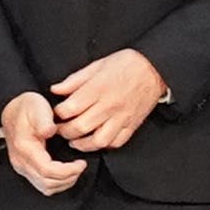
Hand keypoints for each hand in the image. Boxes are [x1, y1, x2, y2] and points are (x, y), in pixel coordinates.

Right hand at [0, 91, 86, 196]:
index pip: (47, 170)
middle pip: (47, 183)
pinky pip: (43, 185)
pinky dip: (57, 183)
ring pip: (45, 188)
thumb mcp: (36, 106)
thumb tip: (50, 131)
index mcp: (24, 148)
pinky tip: (66, 173)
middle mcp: (21, 162)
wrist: (11, 110)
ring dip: (64, 182)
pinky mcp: (26, 169)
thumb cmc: (25, 108)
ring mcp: (22, 167)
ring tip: (75, 170)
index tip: (80, 163)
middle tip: (81, 166)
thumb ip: (43, 119)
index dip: (67, 171)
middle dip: (68, 178)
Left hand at [49, 49, 165, 152]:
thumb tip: (55, 90)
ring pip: (98, 141)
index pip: (70, 108)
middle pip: (80, 128)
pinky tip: (96, 140)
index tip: (56, 112)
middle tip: (60, 129)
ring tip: (75, 140)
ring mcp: (121, 118)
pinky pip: (116, 143)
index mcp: (98, 88)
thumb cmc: (126, 64)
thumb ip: (74, 80)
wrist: (154, 69)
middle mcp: (109, 105)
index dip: (58, 113)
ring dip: (82, 144)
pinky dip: (104, 145)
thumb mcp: (97, 65)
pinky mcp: (132, 125)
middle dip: (64, 131)